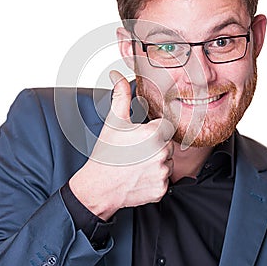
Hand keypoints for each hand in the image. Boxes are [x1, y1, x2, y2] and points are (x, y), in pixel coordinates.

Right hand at [69, 71, 174, 219]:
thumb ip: (121, 96)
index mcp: (153, 134)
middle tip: (136, 151)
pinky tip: (139, 176)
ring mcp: (162, 173)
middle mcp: (161, 153)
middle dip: (155, 146)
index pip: (166, 127)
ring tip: (137, 164)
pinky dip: (154, 179)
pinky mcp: (161, 189)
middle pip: (168, 145)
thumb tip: (118, 76)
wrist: (98, 186)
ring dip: (157, 163)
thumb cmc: (106, 155)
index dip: (154, 131)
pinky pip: (164, 180)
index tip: (141, 137)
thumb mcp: (113, 122)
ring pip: (168, 162)